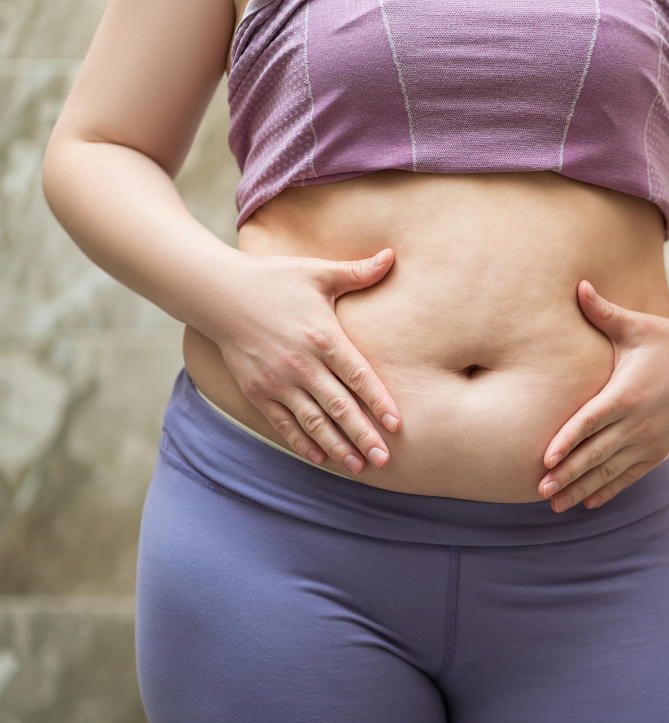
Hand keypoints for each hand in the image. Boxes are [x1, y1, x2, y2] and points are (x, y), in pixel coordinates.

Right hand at [207, 249, 400, 473]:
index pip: (358, 375)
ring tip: (361, 467)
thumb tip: (392, 256)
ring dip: (338, 447)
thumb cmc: (274, 280)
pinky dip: (303, 443)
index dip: (378, 401)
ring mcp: (277, 382)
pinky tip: (321, 458)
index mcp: (322, 337)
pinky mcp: (258, 392)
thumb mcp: (317, 272)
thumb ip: (357, 272)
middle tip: (386, 459)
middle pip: (339, 407)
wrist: (217, 293)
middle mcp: (301, 364)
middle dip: (364, 436)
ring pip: (313, 423)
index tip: (397, 424)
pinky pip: (284, 424)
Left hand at [538, 281, 668, 511]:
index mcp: (627, 393)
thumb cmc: (664, 340)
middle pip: (597, 453)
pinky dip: (609, 489)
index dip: (567, 441)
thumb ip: (603, 311)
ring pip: (611, 470)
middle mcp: (639, 422)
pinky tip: (587, 502)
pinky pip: (630, 475)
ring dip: (582, 488)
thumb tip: (578, 284)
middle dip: (567, 474)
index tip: (545, 459)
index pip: (591, 422)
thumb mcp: (636, 325)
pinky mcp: (658, 449)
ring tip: (555, 504)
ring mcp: (650, 439)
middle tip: (539, 490)